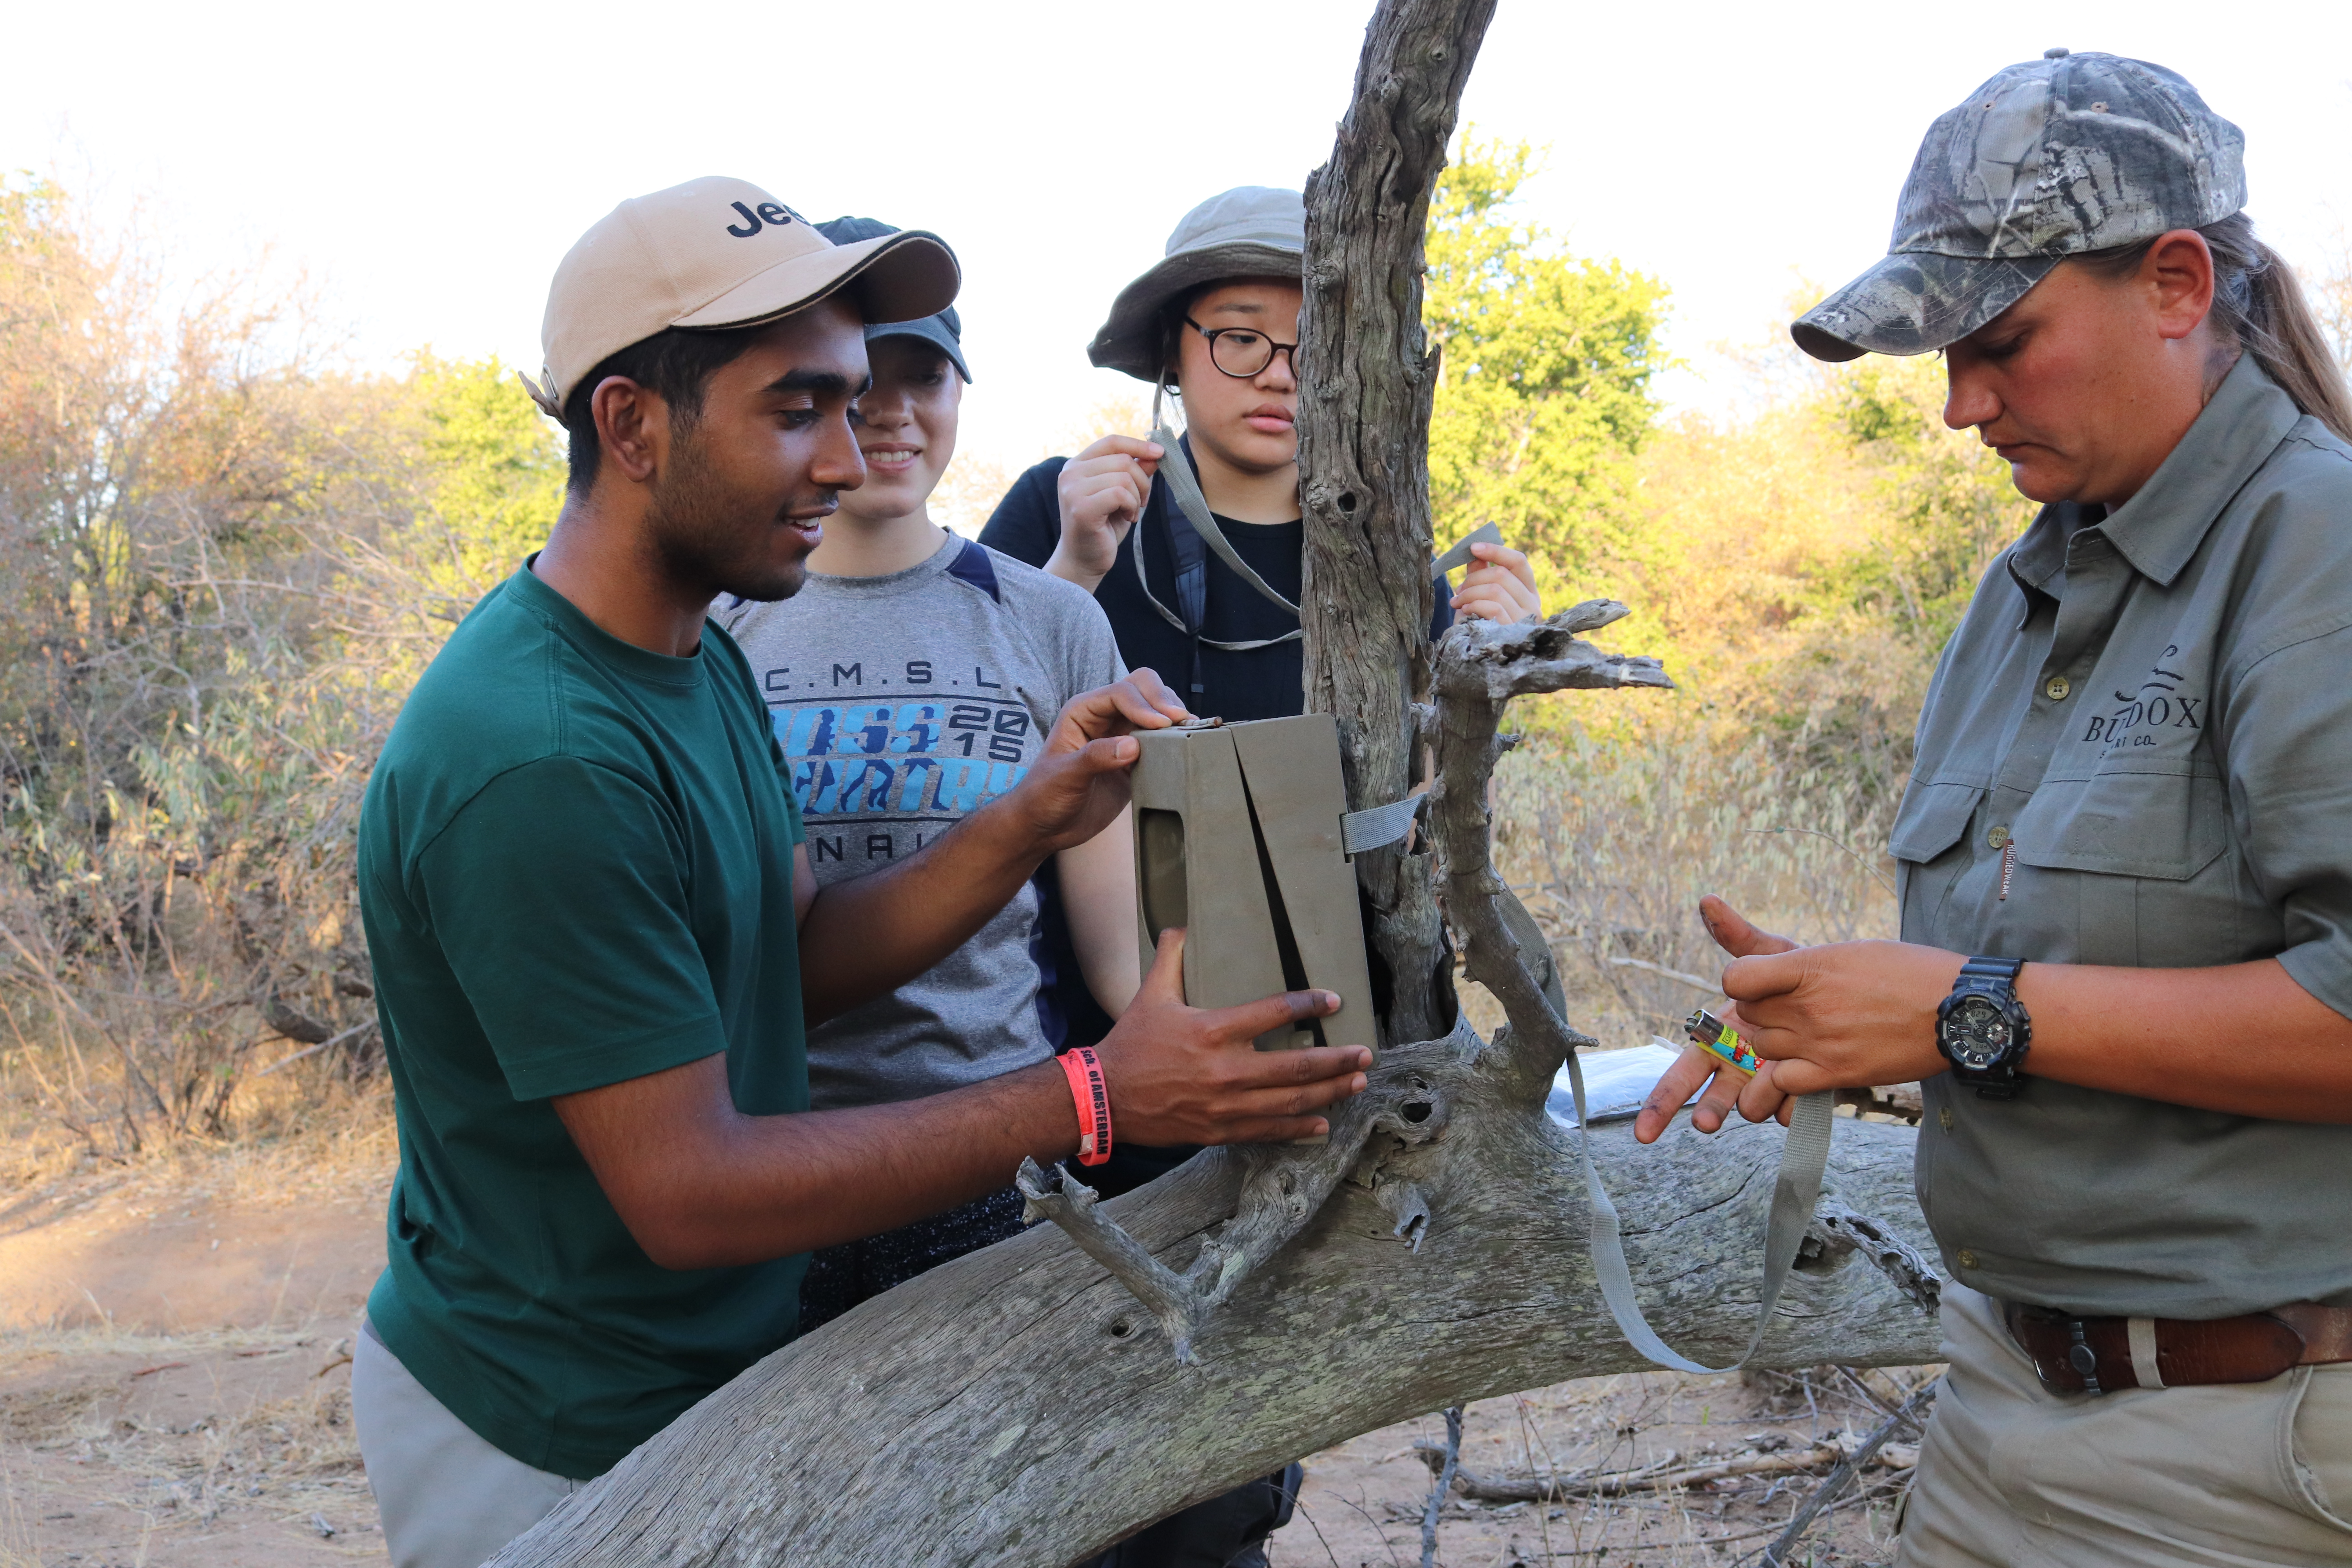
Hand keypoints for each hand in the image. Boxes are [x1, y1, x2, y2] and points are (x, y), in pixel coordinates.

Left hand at [1002, 671, 1190, 854]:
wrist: (1046, 827)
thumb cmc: (1043, 797)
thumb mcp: (1064, 776)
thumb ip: (1095, 758)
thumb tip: (1132, 746)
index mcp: (1083, 711)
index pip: (1121, 693)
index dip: (1143, 704)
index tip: (1160, 724)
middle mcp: (1105, 718)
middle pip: (1143, 688)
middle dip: (1163, 700)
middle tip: (1180, 722)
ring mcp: (1122, 737)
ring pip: (1156, 710)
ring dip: (1172, 717)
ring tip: (1187, 732)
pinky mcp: (1135, 759)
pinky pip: (1160, 741)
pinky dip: (1174, 740)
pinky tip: (1183, 748)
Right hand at [1046, 435, 1162, 589]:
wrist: (1084, 560)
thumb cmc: (1103, 528)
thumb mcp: (1123, 494)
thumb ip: (1135, 472)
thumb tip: (1155, 454)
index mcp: (1077, 465)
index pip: (1111, 442)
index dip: (1139, 445)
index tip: (1160, 453)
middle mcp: (1070, 473)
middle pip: (1123, 460)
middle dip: (1142, 481)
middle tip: (1141, 502)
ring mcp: (1072, 489)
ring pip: (1124, 477)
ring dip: (1136, 497)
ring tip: (1131, 512)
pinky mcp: (1081, 507)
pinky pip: (1121, 494)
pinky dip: (1131, 506)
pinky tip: (1127, 518)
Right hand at [1094, 929, 1370, 1143]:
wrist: (1103, 1099)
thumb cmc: (1129, 1044)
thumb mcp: (1149, 995)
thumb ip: (1170, 958)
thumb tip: (1181, 924)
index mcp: (1213, 1031)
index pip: (1273, 1012)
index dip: (1308, 1004)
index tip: (1334, 999)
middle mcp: (1226, 1070)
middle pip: (1295, 1066)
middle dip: (1337, 1060)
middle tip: (1366, 1054)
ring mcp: (1226, 1105)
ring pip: (1290, 1101)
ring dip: (1329, 1093)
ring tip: (1356, 1084)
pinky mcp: (1220, 1130)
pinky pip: (1268, 1130)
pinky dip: (1298, 1128)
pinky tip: (1322, 1123)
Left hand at [1449, 541, 1540, 623]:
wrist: (1476, 663)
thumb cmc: (1479, 629)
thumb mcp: (1478, 599)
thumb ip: (1480, 576)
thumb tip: (1475, 553)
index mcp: (1527, 592)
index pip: (1519, 562)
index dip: (1496, 551)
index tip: (1473, 547)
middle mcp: (1533, 605)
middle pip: (1503, 574)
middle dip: (1474, 577)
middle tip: (1458, 589)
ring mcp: (1526, 620)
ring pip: (1496, 589)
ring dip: (1470, 592)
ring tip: (1457, 601)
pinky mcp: (1515, 632)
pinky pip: (1494, 607)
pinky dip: (1474, 605)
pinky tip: (1465, 611)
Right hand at [1633, 898, 1800, 1141]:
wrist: (1861, 993)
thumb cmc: (1804, 971)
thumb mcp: (1773, 952)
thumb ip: (1739, 936)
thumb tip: (1708, 900)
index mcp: (1721, 1037)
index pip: (1683, 1072)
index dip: (1662, 1100)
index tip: (1645, 1130)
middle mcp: (1740, 1064)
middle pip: (1711, 1096)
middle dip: (1704, 1111)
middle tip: (1705, 1123)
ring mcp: (1770, 1080)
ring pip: (1750, 1105)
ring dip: (1750, 1107)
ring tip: (1756, 1108)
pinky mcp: (1803, 1090)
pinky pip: (1791, 1108)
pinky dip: (1791, 1106)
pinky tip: (1799, 1098)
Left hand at [1634, 894, 1959, 1140]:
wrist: (1960, 1008)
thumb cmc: (1899, 972)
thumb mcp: (1833, 950)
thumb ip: (1761, 941)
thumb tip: (1703, 901)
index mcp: (1807, 963)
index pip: (1736, 979)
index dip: (1739, 988)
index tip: (1754, 990)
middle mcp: (1807, 1002)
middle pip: (1744, 1020)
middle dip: (1752, 1027)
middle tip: (1778, 1026)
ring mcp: (1819, 1040)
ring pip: (1755, 1056)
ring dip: (1757, 1062)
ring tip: (1780, 1056)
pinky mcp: (1834, 1073)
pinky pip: (1778, 1088)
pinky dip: (1773, 1093)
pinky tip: (1787, 1087)